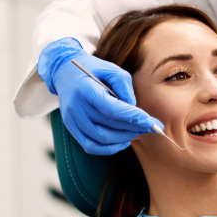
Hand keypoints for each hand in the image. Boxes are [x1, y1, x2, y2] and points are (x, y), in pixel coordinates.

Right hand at [38, 37, 161, 154]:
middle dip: (134, 128)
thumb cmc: (92, 70)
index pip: (113, 110)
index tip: (152, 123)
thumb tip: (133, 107)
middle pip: (109, 126)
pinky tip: (123, 141)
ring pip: (102, 139)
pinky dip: (109, 148)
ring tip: (139, 131)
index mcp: (86, 90)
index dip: (134, 118)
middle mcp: (77, 108)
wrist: (64, 72)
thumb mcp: (110, 69)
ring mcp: (72, 121)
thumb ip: (124, 86)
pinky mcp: (72, 129)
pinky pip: (91, 147)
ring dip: (124, 138)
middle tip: (151, 127)